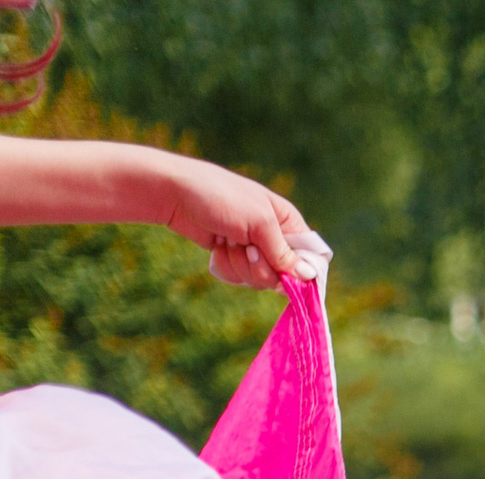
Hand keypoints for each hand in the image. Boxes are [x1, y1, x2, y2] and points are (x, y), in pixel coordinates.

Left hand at [147, 153, 316, 288]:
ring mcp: (251, 249)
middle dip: (262, 267)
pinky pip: (239, 277)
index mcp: (288, 222)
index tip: (287, 276)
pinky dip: (226, 265)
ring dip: (240, 264)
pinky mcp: (231, 256)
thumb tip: (310, 277)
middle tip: (246, 248)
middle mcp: (273, 237)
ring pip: (259, 279)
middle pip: (284, 275)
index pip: (311, 257)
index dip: (303, 271)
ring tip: (226, 241)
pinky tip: (216, 246)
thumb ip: (284, 252)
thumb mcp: (259, 223)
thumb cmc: (220, 197)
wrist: (173, 193)